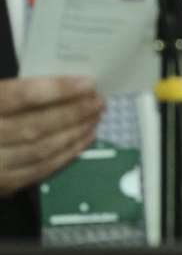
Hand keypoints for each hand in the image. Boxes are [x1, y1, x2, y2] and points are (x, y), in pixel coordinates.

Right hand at [0, 76, 102, 196]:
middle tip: (99, 100)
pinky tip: (82, 141)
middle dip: (73, 113)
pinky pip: (37, 172)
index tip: (88, 82)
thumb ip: (11, 90)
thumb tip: (59, 83)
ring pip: (39, 151)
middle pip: (35, 127)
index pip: (21, 96)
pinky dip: (64, 156)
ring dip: (74, 134)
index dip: (57, 89)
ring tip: (95, 117)